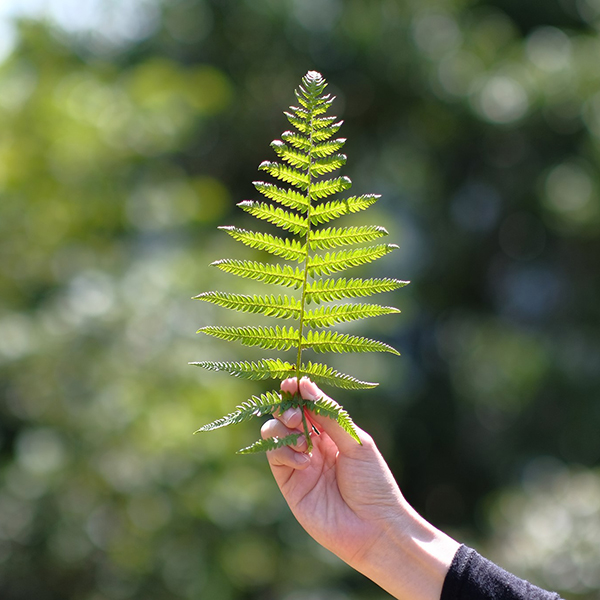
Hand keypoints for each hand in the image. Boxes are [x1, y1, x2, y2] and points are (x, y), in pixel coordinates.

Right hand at [262, 377, 459, 599]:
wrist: (374, 528)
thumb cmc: (374, 483)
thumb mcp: (355, 442)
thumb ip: (329, 415)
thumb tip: (305, 384)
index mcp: (331, 432)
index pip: (307, 405)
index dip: (297, 393)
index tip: (291, 383)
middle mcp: (312, 445)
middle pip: (286, 415)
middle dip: (287, 409)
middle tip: (296, 415)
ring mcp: (299, 463)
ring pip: (273, 433)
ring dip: (283, 429)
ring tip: (303, 441)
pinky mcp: (289, 483)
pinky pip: (275, 457)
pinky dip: (284, 452)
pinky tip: (304, 461)